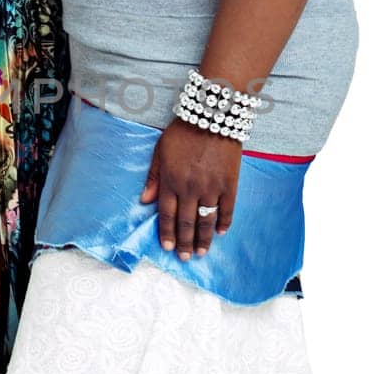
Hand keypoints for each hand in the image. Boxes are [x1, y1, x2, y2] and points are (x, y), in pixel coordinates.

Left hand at [140, 119, 240, 259]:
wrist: (213, 115)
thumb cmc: (183, 132)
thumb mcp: (160, 151)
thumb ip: (154, 178)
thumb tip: (145, 201)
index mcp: (171, 181)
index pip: (167, 214)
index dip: (167, 233)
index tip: (168, 248)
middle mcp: (190, 188)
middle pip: (186, 222)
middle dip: (185, 243)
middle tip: (185, 258)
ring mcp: (211, 187)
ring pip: (207, 220)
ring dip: (204, 239)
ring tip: (202, 252)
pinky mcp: (229, 183)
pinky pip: (227, 208)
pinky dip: (224, 222)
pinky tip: (221, 232)